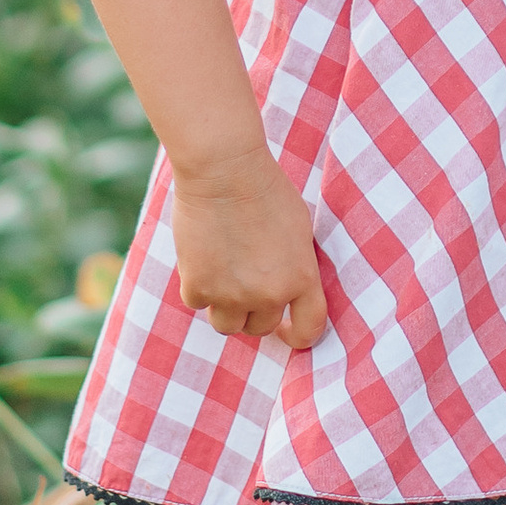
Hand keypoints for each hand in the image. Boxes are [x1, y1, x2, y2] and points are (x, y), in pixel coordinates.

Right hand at [170, 149, 329, 346]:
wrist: (224, 169)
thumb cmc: (265, 188)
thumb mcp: (299, 228)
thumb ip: (296, 265)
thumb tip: (291, 290)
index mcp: (301, 279)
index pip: (308, 330)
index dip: (296, 335)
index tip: (284, 330)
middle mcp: (268, 294)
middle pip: (259, 328)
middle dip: (252, 312)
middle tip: (244, 284)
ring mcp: (231, 294)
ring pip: (226, 324)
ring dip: (224, 307)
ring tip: (222, 274)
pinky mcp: (198, 286)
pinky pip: (197, 302)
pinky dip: (197, 285)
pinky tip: (202, 257)